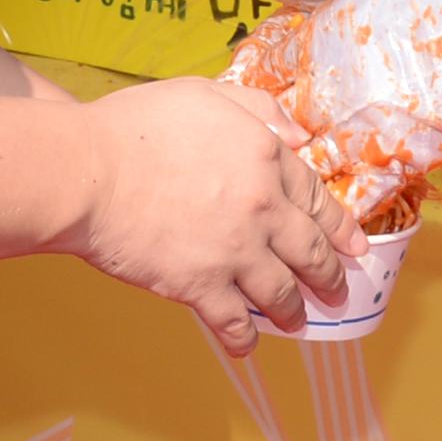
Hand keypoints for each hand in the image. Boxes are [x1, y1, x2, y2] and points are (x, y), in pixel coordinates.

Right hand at [67, 77, 364, 353]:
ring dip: (293, 310)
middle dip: (328, 276)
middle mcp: (261, 207)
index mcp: (265, 157)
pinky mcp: (200, 286)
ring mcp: (234, 251)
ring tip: (297, 322)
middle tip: (337, 292)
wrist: (88, 174)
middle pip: (309, 250)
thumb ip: (257, 109)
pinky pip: (234, 321)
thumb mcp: (204, 94)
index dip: (338, 225)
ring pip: (280, 292)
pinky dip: (243, 338)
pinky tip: (245, 346)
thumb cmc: (134, 128)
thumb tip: (298, 132)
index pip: (315, 197)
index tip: (353, 245)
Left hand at [223, 0, 441, 219]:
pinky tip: (317, 221)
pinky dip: (335, 210)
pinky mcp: (407, 161)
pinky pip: (359, 195)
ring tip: (259, 187)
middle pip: (274, 126)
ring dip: (283, 177)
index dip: (241, 79)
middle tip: (226, 151)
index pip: (261, 68)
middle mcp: (336, 95)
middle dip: (250, 138)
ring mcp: (369, 134)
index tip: (224, 90)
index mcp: (321, 42)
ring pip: (307, 167)